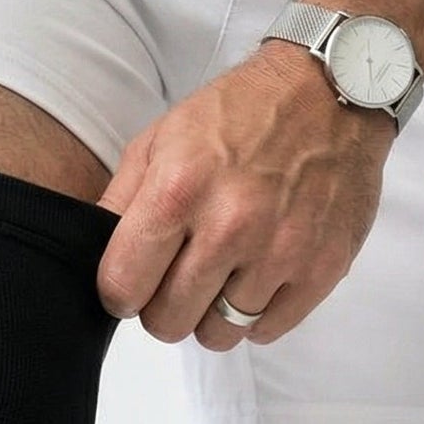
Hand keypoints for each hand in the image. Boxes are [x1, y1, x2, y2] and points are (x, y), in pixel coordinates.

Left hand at [96, 42, 393, 349]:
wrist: (328, 90)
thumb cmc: (238, 114)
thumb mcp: (159, 140)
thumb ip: (120, 202)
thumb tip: (94, 258)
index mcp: (177, 190)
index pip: (123, 287)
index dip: (122, 291)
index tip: (134, 280)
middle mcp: (230, 225)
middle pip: (169, 322)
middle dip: (164, 306)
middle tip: (179, 277)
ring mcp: (280, 251)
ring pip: (218, 334)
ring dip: (212, 312)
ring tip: (223, 273)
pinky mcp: (322, 267)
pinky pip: (267, 330)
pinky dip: (256, 313)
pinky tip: (257, 277)